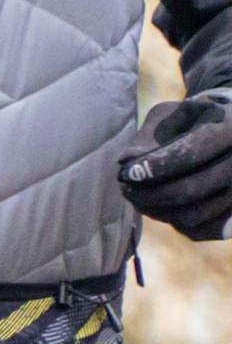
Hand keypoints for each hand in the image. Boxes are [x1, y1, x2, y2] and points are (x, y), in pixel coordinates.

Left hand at [120, 97, 231, 238]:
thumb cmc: (198, 118)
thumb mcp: (176, 113)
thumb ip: (151, 134)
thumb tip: (126, 161)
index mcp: (231, 128)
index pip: (190, 154)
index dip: (153, 167)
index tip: (123, 173)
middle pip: (190, 190)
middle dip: (149, 194)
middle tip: (125, 190)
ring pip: (192, 215)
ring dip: (156, 210)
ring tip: (136, 197)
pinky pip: (198, 229)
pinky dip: (171, 220)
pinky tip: (157, 205)